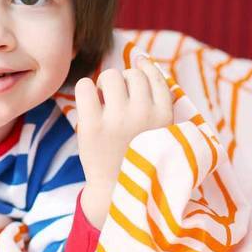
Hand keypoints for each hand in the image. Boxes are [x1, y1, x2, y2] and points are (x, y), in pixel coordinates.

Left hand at [73, 56, 173, 227]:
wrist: (117, 193)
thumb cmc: (139, 156)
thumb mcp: (161, 131)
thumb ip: (158, 99)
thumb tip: (143, 57)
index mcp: (165, 117)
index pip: (154, 76)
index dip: (143, 70)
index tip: (136, 75)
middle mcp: (144, 116)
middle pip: (130, 74)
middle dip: (123, 84)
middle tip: (118, 103)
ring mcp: (117, 120)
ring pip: (110, 76)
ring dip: (106, 86)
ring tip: (105, 105)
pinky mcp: (91, 127)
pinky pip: (85, 86)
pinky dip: (85, 91)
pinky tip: (90, 106)